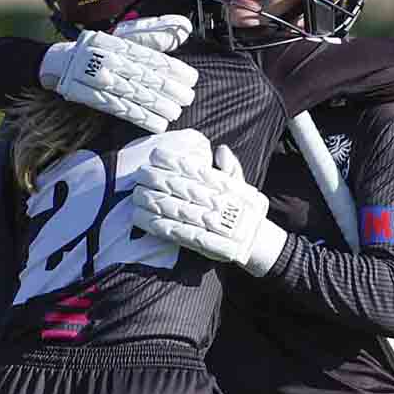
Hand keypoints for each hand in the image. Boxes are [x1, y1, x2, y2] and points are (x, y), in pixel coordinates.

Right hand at [39, 21, 197, 133]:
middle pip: (144, 76)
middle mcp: (109, 58)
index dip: (172, 68)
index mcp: (119, 44)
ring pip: (133, 93)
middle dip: (168, 89)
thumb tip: (180, 31)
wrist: (57, 63)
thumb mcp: (121, 39)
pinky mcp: (89, 95)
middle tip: (187, 97)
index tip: (190, 78)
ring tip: (175, 112)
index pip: (150, 57)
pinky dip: (139, 117)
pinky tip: (156, 123)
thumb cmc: (97, 51)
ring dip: (157, 105)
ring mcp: (98, 77)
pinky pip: (118, 108)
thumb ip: (150, 37)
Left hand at [131, 139, 287, 275]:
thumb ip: (231, 168)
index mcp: (227, 188)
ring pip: (176, 210)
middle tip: (140, 173)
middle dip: (159, 179)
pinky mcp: (202, 244)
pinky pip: (176, 233)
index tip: (156, 155)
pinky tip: (141, 218)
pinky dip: (157, 225)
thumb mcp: (245, 187)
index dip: (175, 162)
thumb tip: (221, 149)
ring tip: (135, 194)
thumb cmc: (248, 212)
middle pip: (183, 189)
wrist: (257, 243)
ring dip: (153, 201)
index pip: (197, 171)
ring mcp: (210, 225)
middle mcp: (218, 204)